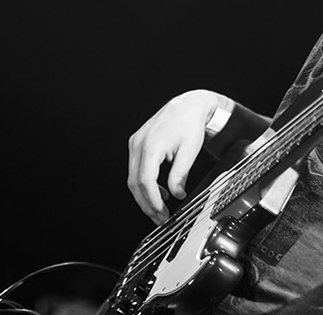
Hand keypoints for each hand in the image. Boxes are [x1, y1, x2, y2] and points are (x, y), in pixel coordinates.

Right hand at [127, 89, 219, 223]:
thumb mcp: (190, 152)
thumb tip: (178, 195)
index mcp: (151, 146)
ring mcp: (135, 143)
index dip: (152, 202)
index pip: (145, 181)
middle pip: (135, 183)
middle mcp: (138, 144)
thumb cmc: (190, 124)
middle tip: (160, 218)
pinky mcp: (136, 143)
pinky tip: (159, 192)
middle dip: (147, 204)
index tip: (161, 214)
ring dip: (145, 196)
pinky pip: (136, 169)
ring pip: (133, 178)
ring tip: (160, 209)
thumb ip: (180, 175)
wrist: (187, 105)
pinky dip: (145, 183)